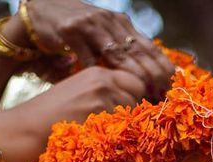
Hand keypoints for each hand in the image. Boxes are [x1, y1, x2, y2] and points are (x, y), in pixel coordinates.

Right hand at [8, 63, 149, 141]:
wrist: (28, 127)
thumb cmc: (50, 116)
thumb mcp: (78, 91)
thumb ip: (102, 92)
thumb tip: (127, 102)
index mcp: (97, 72)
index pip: (135, 78)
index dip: (137, 94)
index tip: (133, 107)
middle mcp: (103, 81)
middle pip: (138, 93)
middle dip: (135, 108)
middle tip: (123, 123)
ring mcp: (103, 99)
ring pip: (133, 113)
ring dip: (127, 125)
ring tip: (109, 133)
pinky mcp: (100, 118)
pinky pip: (124, 129)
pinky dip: (120, 137)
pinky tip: (105, 141)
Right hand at [14, 0, 173, 97]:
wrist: (40, 13)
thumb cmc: (76, 34)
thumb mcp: (103, 39)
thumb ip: (122, 54)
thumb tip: (149, 80)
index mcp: (120, 23)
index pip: (147, 47)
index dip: (161, 67)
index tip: (172, 87)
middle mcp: (108, 21)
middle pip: (136, 52)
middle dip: (151, 76)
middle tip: (162, 95)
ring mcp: (90, 24)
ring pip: (116, 55)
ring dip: (131, 78)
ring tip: (142, 96)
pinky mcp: (70, 30)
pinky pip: (88, 58)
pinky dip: (98, 76)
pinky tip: (108, 92)